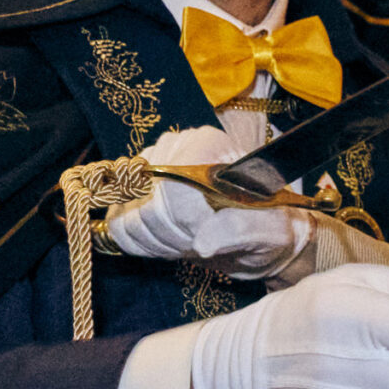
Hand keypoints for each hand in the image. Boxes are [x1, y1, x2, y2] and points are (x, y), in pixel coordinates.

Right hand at [104, 125, 310, 280]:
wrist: (256, 236)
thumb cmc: (269, 228)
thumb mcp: (270, 231)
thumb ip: (242, 230)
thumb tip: (203, 242)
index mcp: (208, 144)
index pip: (173, 187)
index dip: (188, 221)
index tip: (212, 232)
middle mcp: (172, 147)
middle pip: (148, 205)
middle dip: (177, 236)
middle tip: (205, 240)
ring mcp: (148, 168)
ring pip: (129, 218)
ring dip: (161, 242)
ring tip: (192, 239)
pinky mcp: (132, 193)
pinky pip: (118, 226)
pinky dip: (143, 243)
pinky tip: (172, 240)